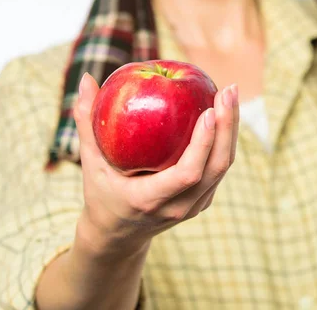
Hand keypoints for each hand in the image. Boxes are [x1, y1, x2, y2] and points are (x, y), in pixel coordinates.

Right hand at [73, 72, 238, 256]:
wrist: (117, 236)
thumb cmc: (101, 195)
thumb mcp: (90, 163)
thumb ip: (86, 123)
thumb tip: (85, 79)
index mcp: (150, 200)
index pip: (188, 173)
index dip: (203, 144)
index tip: (208, 111)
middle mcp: (179, 207)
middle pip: (216, 167)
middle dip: (227, 126)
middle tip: (227, 90)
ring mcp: (195, 206)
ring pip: (224, 167)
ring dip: (231, 129)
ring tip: (231, 94)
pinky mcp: (203, 199)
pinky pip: (220, 167)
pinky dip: (226, 139)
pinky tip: (225, 111)